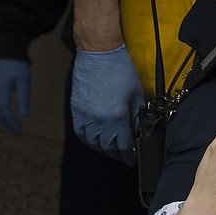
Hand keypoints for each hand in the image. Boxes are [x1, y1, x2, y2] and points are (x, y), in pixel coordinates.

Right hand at [0, 58, 31, 134]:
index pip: (4, 111)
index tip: (19, 129)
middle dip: (7, 124)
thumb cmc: (16, 65)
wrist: (4, 52)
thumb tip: (25, 115)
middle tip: (17, 132)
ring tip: (12, 127)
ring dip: (1, 119)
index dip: (11, 122)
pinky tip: (4, 116)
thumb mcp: (24, 81)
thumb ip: (24, 98)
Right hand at [70, 44, 143, 164]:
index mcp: (118, 116)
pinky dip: (88, 140)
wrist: (99, 53)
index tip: (132, 160)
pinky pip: (80, 133)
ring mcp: (86, 116)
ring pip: (92, 143)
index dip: (129, 156)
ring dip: (102, 149)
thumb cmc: (121, 70)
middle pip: (108, 147)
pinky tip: (94, 140)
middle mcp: (100, 120)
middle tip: (122, 155)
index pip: (124, 146)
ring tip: (109, 149)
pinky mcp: (76, 110)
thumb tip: (139, 130)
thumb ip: (138, 114)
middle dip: (116, 154)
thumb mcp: (137, 93)